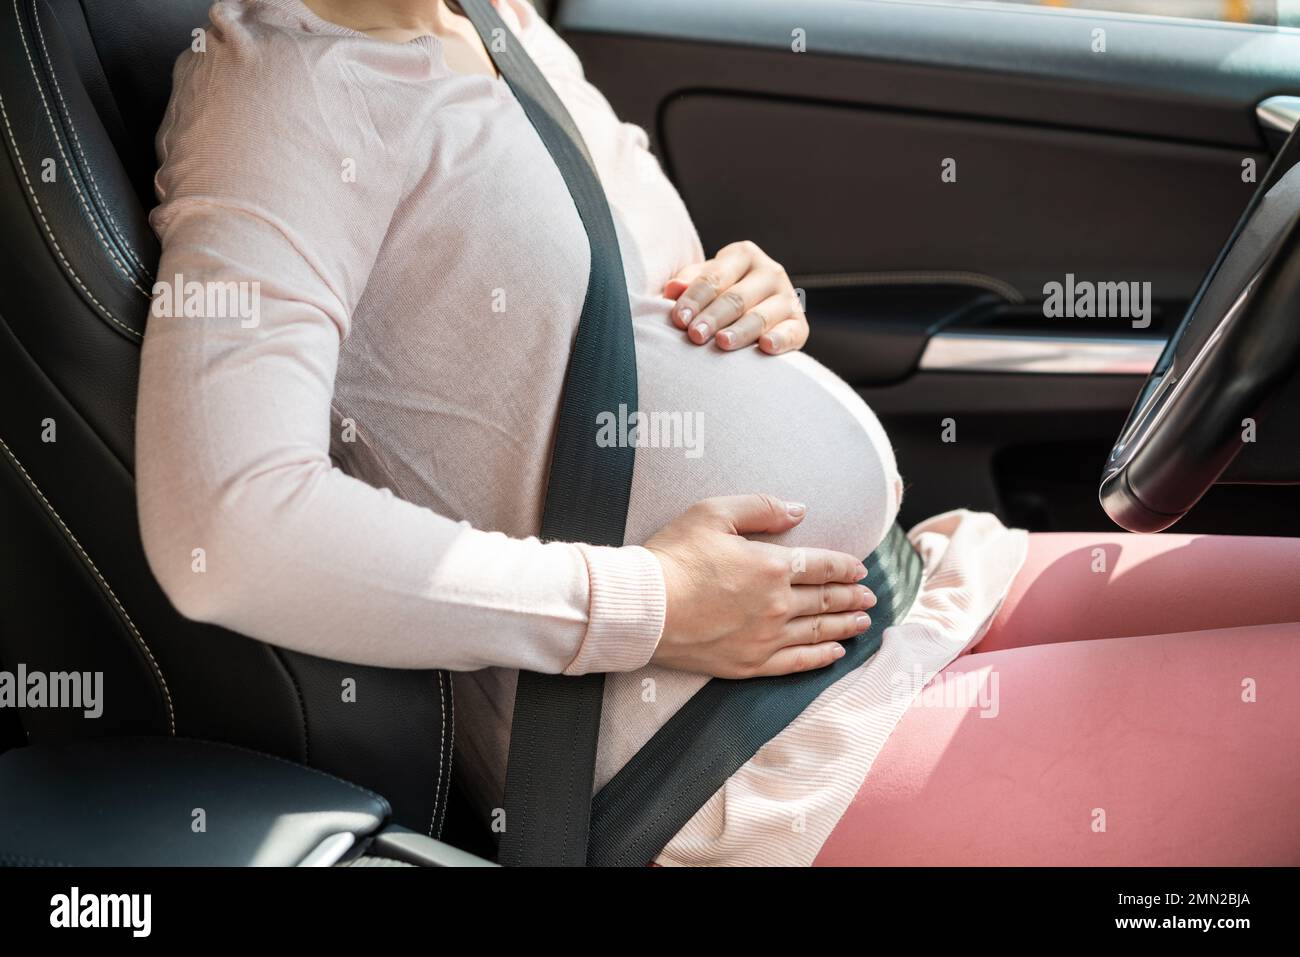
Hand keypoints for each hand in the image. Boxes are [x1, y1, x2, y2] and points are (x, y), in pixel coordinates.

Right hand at [644, 494, 875, 678]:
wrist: (643, 608)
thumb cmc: (673, 556)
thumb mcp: (713, 513)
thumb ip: (761, 508)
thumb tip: (800, 511)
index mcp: (771, 566)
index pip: (821, 565)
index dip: (845, 566)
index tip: (860, 568)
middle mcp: (777, 605)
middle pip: (825, 599)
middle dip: (852, 597)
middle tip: (870, 597)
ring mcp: (766, 638)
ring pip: (817, 631)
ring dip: (844, 625)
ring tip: (863, 623)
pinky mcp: (750, 664)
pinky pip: (796, 663)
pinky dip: (820, 657)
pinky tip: (835, 653)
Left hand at [665, 240, 807, 354]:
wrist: (757, 309)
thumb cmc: (720, 293)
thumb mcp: (705, 282)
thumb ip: (689, 284)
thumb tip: (672, 289)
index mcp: (744, 255)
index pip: (715, 277)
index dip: (695, 299)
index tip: (679, 319)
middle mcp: (770, 272)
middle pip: (736, 298)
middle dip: (714, 317)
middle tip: (695, 335)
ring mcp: (787, 298)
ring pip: (760, 316)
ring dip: (740, 330)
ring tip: (722, 343)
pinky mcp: (799, 324)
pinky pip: (791, 332)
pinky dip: (779, 339)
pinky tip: (765, 346)